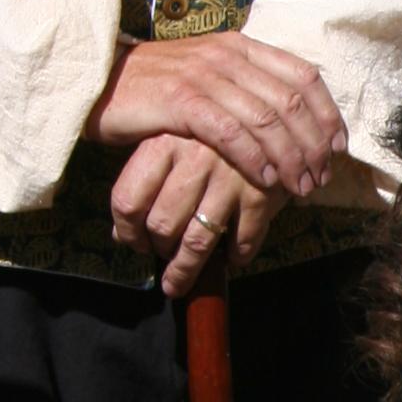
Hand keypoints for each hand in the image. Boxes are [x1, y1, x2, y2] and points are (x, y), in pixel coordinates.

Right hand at [84, 33, 346, 199]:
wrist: (96, 81)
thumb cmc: (156, 87)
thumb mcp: (210, 76)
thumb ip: (249, 88)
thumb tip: (294, 123)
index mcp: (243, 47)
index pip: (304, 76)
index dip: (329, 114)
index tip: (339, 148)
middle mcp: (229, 56)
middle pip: (292, 102)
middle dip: (314, 145)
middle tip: (322, 178)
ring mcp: (205, 76)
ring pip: (267, 120)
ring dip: (291, 158)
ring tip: (301, 187)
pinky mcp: (180, 101)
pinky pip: (231, 132)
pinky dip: (254, 158)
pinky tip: (267, 180)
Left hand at [110, 137, 291, 298]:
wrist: (277, 119)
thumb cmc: (217, 135)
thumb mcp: (176, 141)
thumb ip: (147, 180)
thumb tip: (123, 234)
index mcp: (163, 143)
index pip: (128, 200)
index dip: (127, 231)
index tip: (135, 242)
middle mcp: (194, 159)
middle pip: (161, 224)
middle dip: (159, 250)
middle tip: (164, 255)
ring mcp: (230, 178)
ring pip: (197, 241)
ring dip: (186, 269)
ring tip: (180, 281)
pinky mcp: (262, 194)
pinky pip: (241, 241)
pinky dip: (235, 256)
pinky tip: (231, 256)